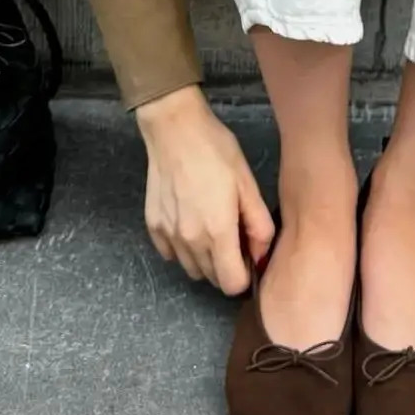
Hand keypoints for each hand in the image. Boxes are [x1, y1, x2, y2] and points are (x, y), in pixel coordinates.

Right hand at [135, 85, 274, 293]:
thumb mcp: (248, 184)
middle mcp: (190, 241)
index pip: (232, 285)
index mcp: (217, 233)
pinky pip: (171, 254)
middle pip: (212, 278)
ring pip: (191, 269)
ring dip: (205, 260)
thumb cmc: (216, 152)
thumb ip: (259, 226)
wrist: (174, 129)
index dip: (246, 276)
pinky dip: (183, 248)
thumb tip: (261, 255)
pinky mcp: (153, 225)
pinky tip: (191, 222)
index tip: (249, 255)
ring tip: (212, 229)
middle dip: (227, 266)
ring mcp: (168, 234)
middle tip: (233, 236)